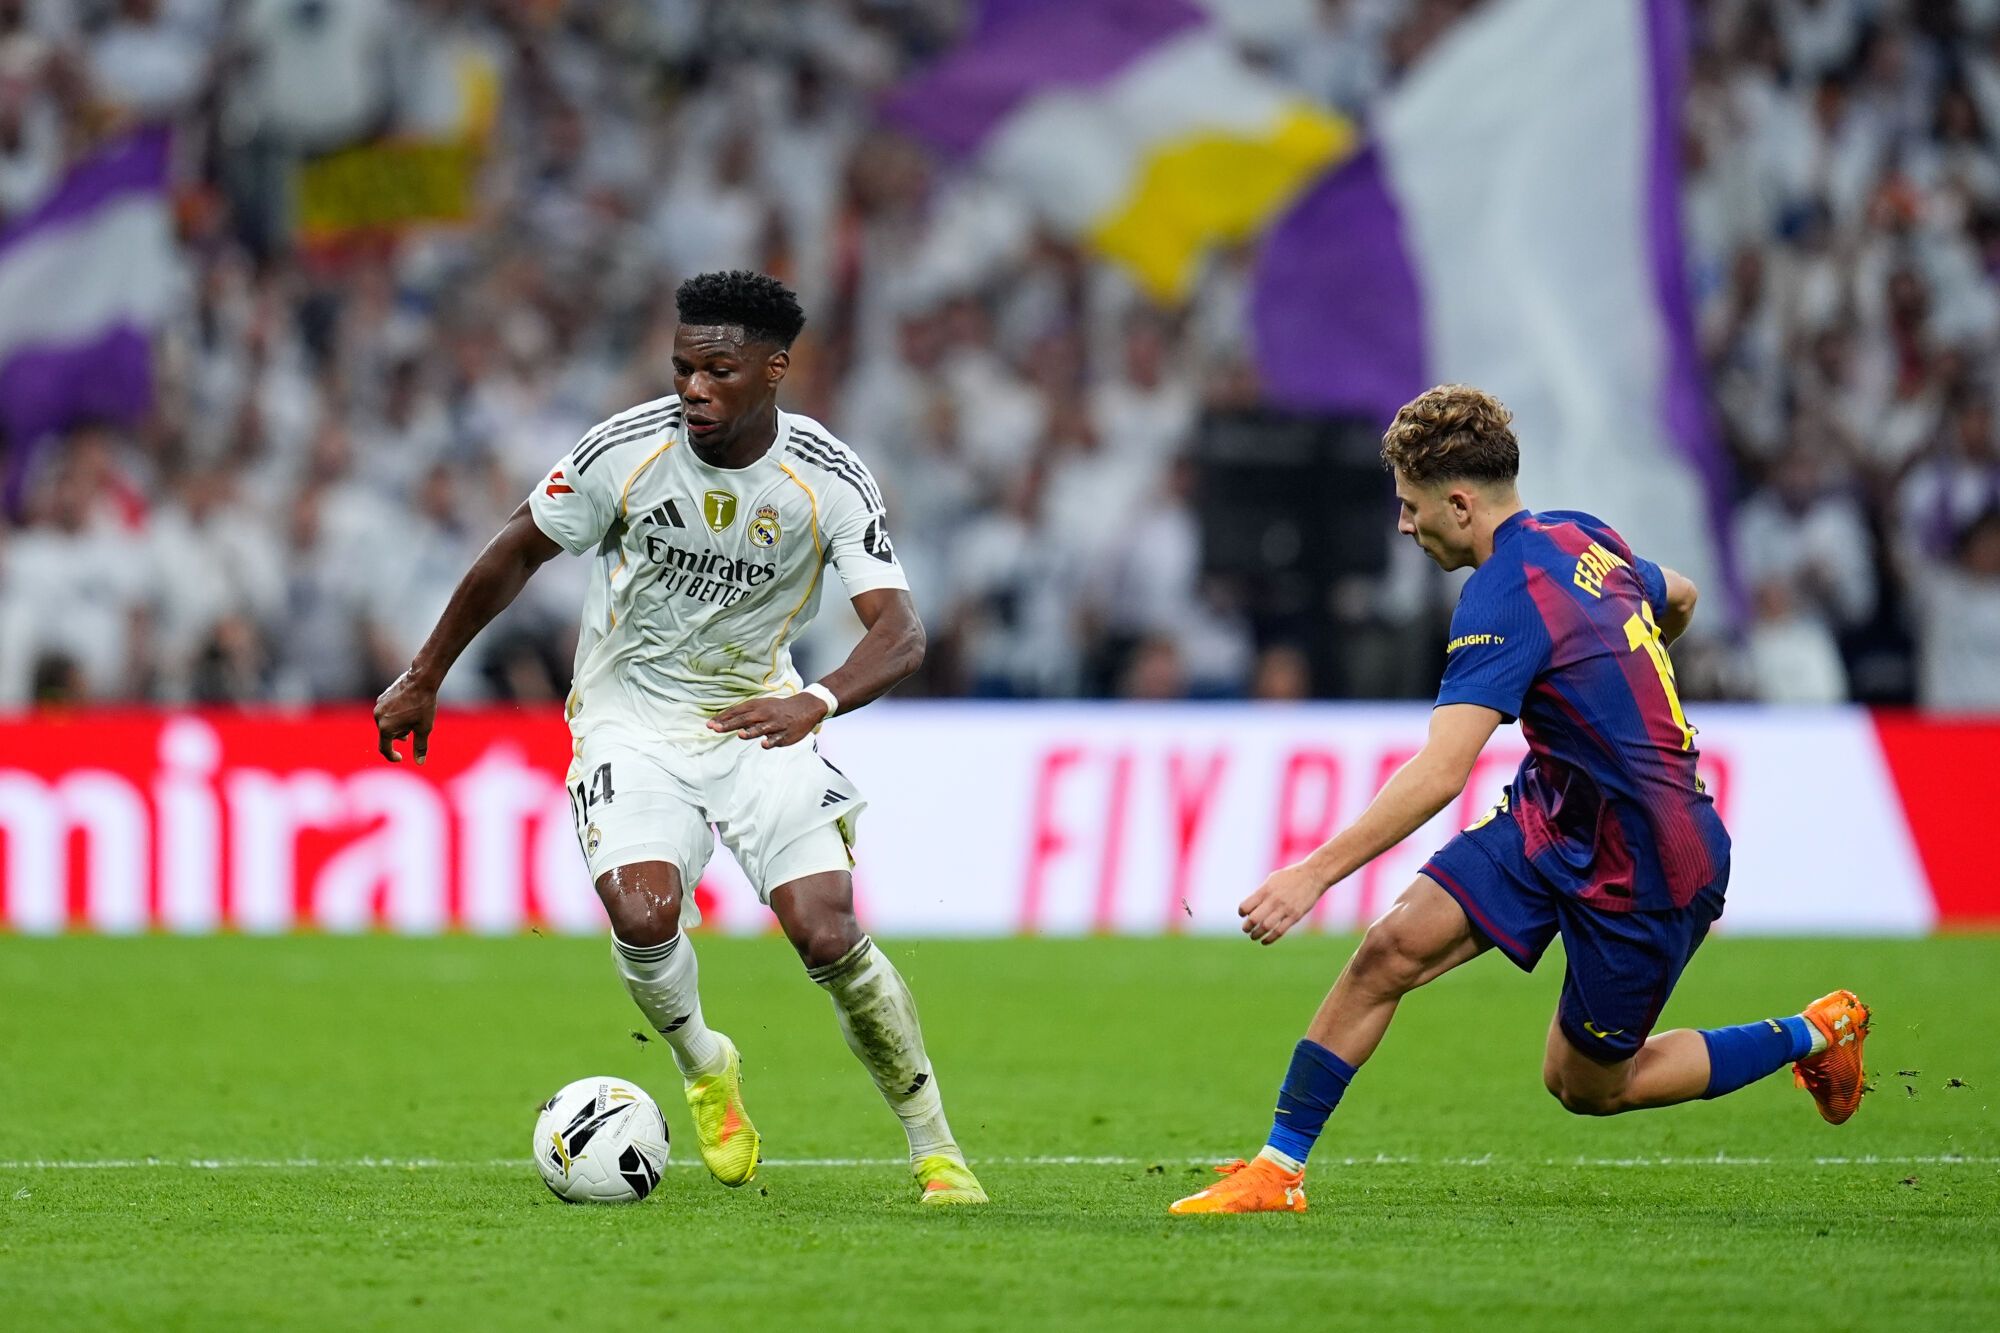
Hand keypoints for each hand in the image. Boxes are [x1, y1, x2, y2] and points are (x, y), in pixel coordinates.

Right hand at [374, 669, 438, 763]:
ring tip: (411, 719)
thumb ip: (420, 746)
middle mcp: (378, 717)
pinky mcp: (381, 697)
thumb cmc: (423, 705)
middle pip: (387, 735)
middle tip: (413, 730)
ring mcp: (378, 706)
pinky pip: (386, 712)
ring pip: (386, 723)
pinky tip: (407, 709)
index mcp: (386, 728)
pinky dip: (394, 716)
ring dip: (397, 726)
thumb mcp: (424, 728)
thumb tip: (419, 762)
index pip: (384, 748)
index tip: (400, 758)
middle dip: (399, 736)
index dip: (392, 756)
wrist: (421, 680)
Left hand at [708, 693, 828, 747]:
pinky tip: (764, 744)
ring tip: (741, 734)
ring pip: (761, 728)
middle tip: (715, 728)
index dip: (723, 718)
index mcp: (757, 706)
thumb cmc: (777, 708)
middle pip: (745, 719)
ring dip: (751, 731)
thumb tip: (723, 722)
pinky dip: (770, 741)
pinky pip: (777, 739)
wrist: (804, 708)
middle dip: (730, 724)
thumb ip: (744, 714)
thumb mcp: (761, 706)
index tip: (709, 725)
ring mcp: (775, 724)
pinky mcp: (785, 735)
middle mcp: (765, 714)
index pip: (737, 712)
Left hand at [1239, 863, 1327, 945]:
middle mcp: (1274, 900)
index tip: (1243, 915)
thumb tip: (1251, 907)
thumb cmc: (1291, 877)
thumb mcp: (1272, 879)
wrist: (1313, 875)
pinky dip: (1270, 939)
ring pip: (1265, 927)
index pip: (1246, 906)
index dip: (1242, 912)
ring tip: (1253, 936)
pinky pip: (1279, 931)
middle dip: (1246, 927)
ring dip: (1256, 934)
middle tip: (1246, 929)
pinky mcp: (1295, 916)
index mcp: (1266, 889)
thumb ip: (1262, 892)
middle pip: (1254, 918)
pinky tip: (1264, 941)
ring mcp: (1285, 909)